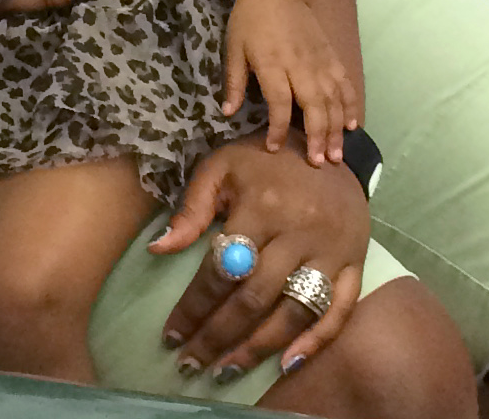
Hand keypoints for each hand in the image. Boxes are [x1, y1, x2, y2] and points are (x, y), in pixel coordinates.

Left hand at [150, 132, 367, 383]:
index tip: (172, 334)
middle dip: (220, 335)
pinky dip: (317, 341)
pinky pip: (341, 310)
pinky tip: (288, 364)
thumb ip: (190, 209)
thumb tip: (157, 249)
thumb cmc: (261, 158)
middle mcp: (298, 235)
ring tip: (227, 369)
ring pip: (296, 311)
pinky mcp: (356, 263)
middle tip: (192, 363)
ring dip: (260, 347)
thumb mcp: (219, 168)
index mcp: (260, 209)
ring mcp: (332, 252)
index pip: (222, 270)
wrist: (324, 145)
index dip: (195, 306)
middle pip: (256, 298)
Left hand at [223, 0, 359, 164]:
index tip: (275, 148)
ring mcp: (320, 63)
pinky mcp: (332, 58)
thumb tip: (227, 113)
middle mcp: (300, 67)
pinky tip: (352, 126)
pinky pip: (345, 86)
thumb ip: (233, 81)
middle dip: (316, 137)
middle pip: (313, 107)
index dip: (278, 128)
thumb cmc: (250, 20)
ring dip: (336, 129)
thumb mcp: (233, 48)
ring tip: (336, 154)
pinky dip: (351, 106)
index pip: (279, 104)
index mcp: (272, 64)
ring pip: (333, 101)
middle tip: (318, 163)